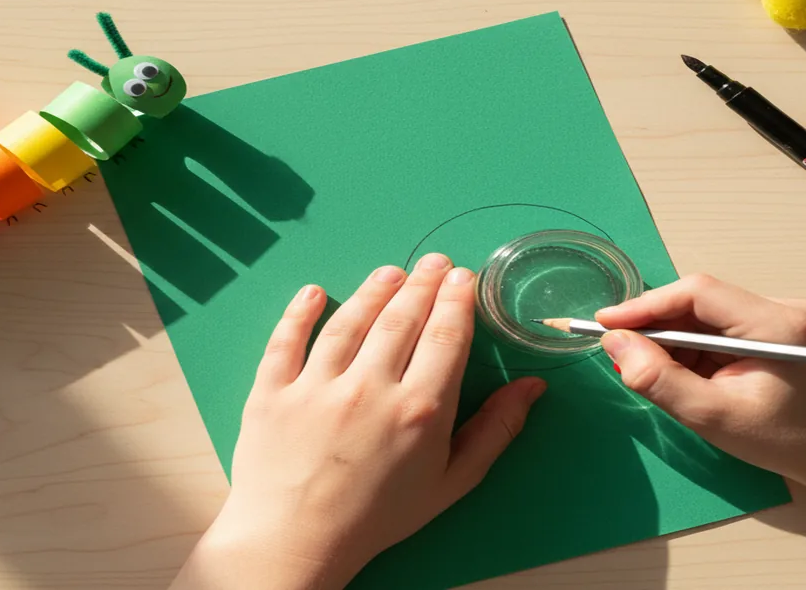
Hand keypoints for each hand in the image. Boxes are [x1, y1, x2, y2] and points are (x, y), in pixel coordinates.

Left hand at [174, 253, 545, 589]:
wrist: (297, 544)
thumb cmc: (379, 517)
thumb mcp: (451, 483)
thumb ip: (495, 431)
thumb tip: (532, 386)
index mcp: (419, 410)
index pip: (445, 335)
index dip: (456, 299)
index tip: (462, 276)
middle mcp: (369, 389)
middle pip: (402, 319)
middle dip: (422, 283)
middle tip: (433, 262)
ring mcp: (317, 386)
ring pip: (350, 321)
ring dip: (373, 290)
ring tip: (390, 272)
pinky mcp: (273, 390)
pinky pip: (287, 339)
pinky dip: (300, 311)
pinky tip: (314, 292)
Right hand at [595, 273, 805, 486]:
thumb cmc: (792, 445)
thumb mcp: (716, 419)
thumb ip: (660, 380)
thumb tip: (616, 345)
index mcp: (778, 325)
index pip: (698, 293)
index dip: (647, 305)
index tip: (606, 322)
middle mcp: (791, 307)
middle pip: (707, 301)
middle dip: (662, 326)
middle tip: (627, 355)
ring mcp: (799, 314)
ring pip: (719, 313)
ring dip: (684, 339)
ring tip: (667, 375)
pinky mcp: (799, 326)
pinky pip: (737, 324)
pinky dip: (709, 345)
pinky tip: (701, 375)